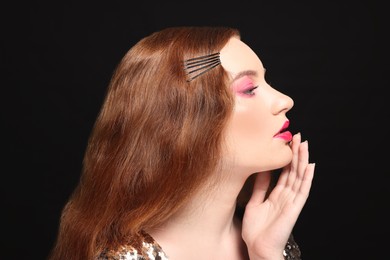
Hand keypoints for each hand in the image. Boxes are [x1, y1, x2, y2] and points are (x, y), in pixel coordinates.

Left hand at [241, 133, 314, 259]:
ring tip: (304, 145)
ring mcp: (291, 202)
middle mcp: (286, 196)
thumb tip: (262, 169)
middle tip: (298, 137)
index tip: (287, 142)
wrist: (257, 248)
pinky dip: (307, 178)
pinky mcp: (294, 208)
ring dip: (302, 161)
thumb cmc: (255, 230)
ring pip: (299, 177)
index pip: (284, 172)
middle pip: (293, 171)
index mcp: (276, 195)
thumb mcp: (254, 202)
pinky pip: (302, 191)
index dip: (286, 158)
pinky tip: (310, 166)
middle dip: (296, 154)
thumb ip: (259, 187)